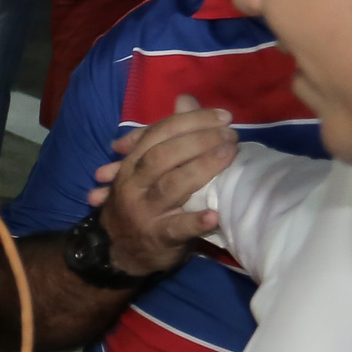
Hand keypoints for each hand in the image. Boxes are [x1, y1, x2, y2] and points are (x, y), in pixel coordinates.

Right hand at [84, 94, 238, 274]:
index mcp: (131, 164)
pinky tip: (214, 214)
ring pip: (170, 186)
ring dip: (201, 168)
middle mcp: (133, 185)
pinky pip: (176, 228)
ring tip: (230, 155)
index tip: (223, 117)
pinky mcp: (158, 237)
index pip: (158, 133)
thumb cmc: (141, 203)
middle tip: (231, 136)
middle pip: (163, 155)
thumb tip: (185, 99)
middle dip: (199, 140)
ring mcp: (144, 211)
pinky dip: (195, 221)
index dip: (190, 121)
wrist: (120, 252)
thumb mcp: (146, 168)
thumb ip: (167, 135)